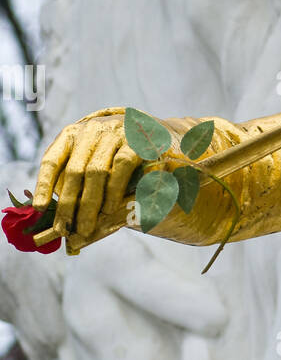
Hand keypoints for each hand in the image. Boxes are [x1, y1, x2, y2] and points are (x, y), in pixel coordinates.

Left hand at [32, 108, 173, 244]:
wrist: (161, 137)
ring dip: (90, 203)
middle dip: (69, 204)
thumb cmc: (121, 157)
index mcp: (73, 134)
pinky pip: (121, 166)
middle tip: (65, 229)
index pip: (52, 160)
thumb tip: (60, 216)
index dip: (44, 185)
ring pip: (96, 171)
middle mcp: (92, 130)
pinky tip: (109, 208)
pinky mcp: (138, 140)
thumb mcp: (94, 161)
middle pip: (74, 171)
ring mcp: (116, 133)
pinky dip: (113, 190)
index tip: (40, 208)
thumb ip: (78, 182)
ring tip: (86, 226)